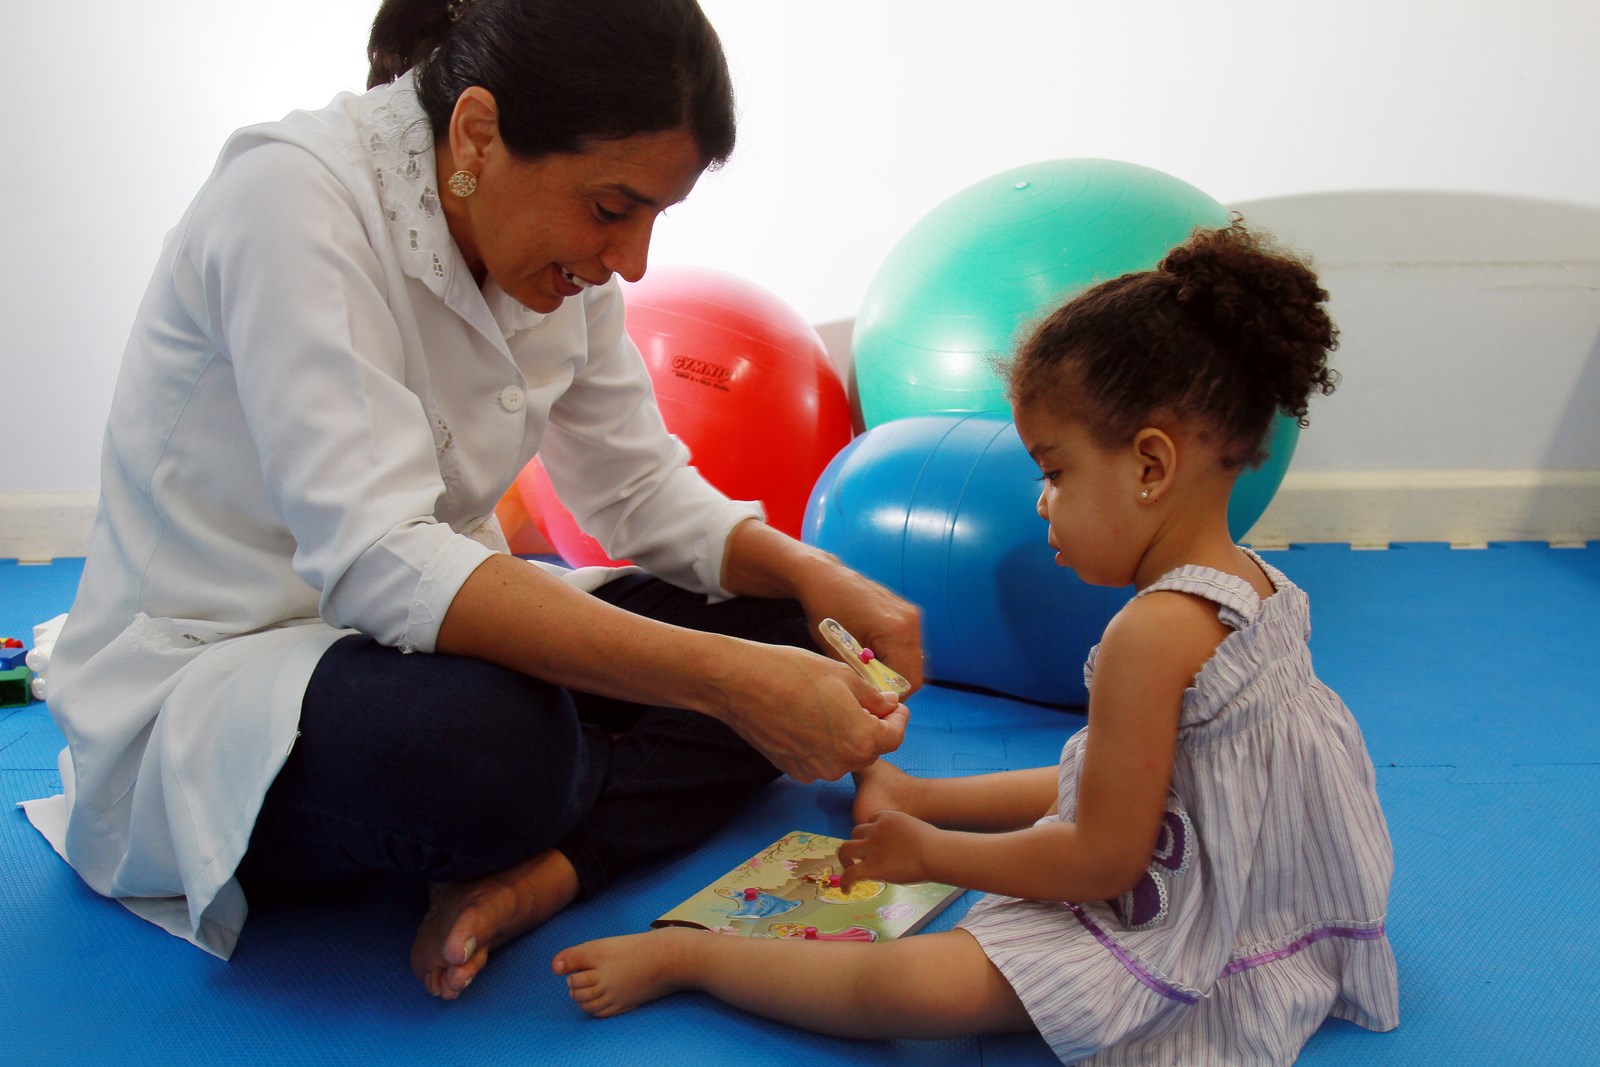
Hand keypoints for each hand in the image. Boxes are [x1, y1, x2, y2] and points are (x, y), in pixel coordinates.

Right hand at [716, 642, 908, 783]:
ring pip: (844, 755)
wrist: (741, 683)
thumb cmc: (793, 672)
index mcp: (861, 740)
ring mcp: (814, 770)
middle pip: (871, 749)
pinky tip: (808, 719)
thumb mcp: (844, 676)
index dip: (899, 718)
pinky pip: (820, 759)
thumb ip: (873, 697)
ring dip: (847, 736)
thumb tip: (888, 705)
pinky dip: (823, 744)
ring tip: (832, 707)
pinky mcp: (792, 769)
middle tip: (866, 701)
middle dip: (874, 726)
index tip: (894, 705)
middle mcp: (840, 764)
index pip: (896, 736)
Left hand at [719, 520, 924, 695]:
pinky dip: (895, 657)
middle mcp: (910, 621)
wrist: (824, 578)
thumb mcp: (838, 653)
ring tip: (868, 673)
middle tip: (869, 691)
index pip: (908, 681)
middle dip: (894, 686)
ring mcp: (910, 614)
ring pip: (914, 661)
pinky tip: (872, 656)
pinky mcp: (907, 612)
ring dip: (896, 672)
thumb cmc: (825, 613)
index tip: (871, 701)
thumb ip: (861, 679)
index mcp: (896, 631)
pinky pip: (909, 646)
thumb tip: (875, 702)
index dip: (891, 697)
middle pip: (915, 673)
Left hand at [837, 808, 938, 888]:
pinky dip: (845, 882)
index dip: (871, 831)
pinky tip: (847, 890)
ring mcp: (871, 847)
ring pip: (845, 849)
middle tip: (859, 857)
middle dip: (857, 843)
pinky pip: (850, 874)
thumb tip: (908, 848)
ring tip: (848, 870)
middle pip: (856, 832)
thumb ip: (905, 835)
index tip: (874, 842)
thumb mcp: (916, 830)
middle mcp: (875, 829)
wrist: (935, 852)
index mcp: (888, 818)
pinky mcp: (871, 867)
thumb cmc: (935, 845)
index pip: (871, 820)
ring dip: (845, 859)